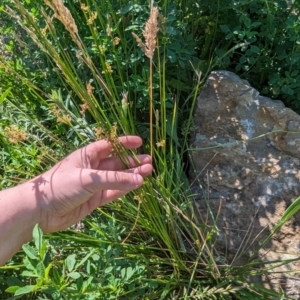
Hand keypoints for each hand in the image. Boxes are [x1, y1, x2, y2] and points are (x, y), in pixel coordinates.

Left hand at [30, 136, 151, 232]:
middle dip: (132, 161)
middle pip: (116, 163)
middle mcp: (92, 168)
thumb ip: (115, 180)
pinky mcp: (94, 199)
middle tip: (149, 161)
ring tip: (148, 172)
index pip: (109, 146)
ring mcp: (94, 185)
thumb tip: (139, 180)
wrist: (41, 211)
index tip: (139, 142)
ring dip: (131, 175)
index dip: (124, 143)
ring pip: (117, 178)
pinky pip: (113, 192)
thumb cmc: (61, 185)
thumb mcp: (89, 178)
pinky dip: (124, 189)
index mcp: (87, 155)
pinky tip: (137, 185)